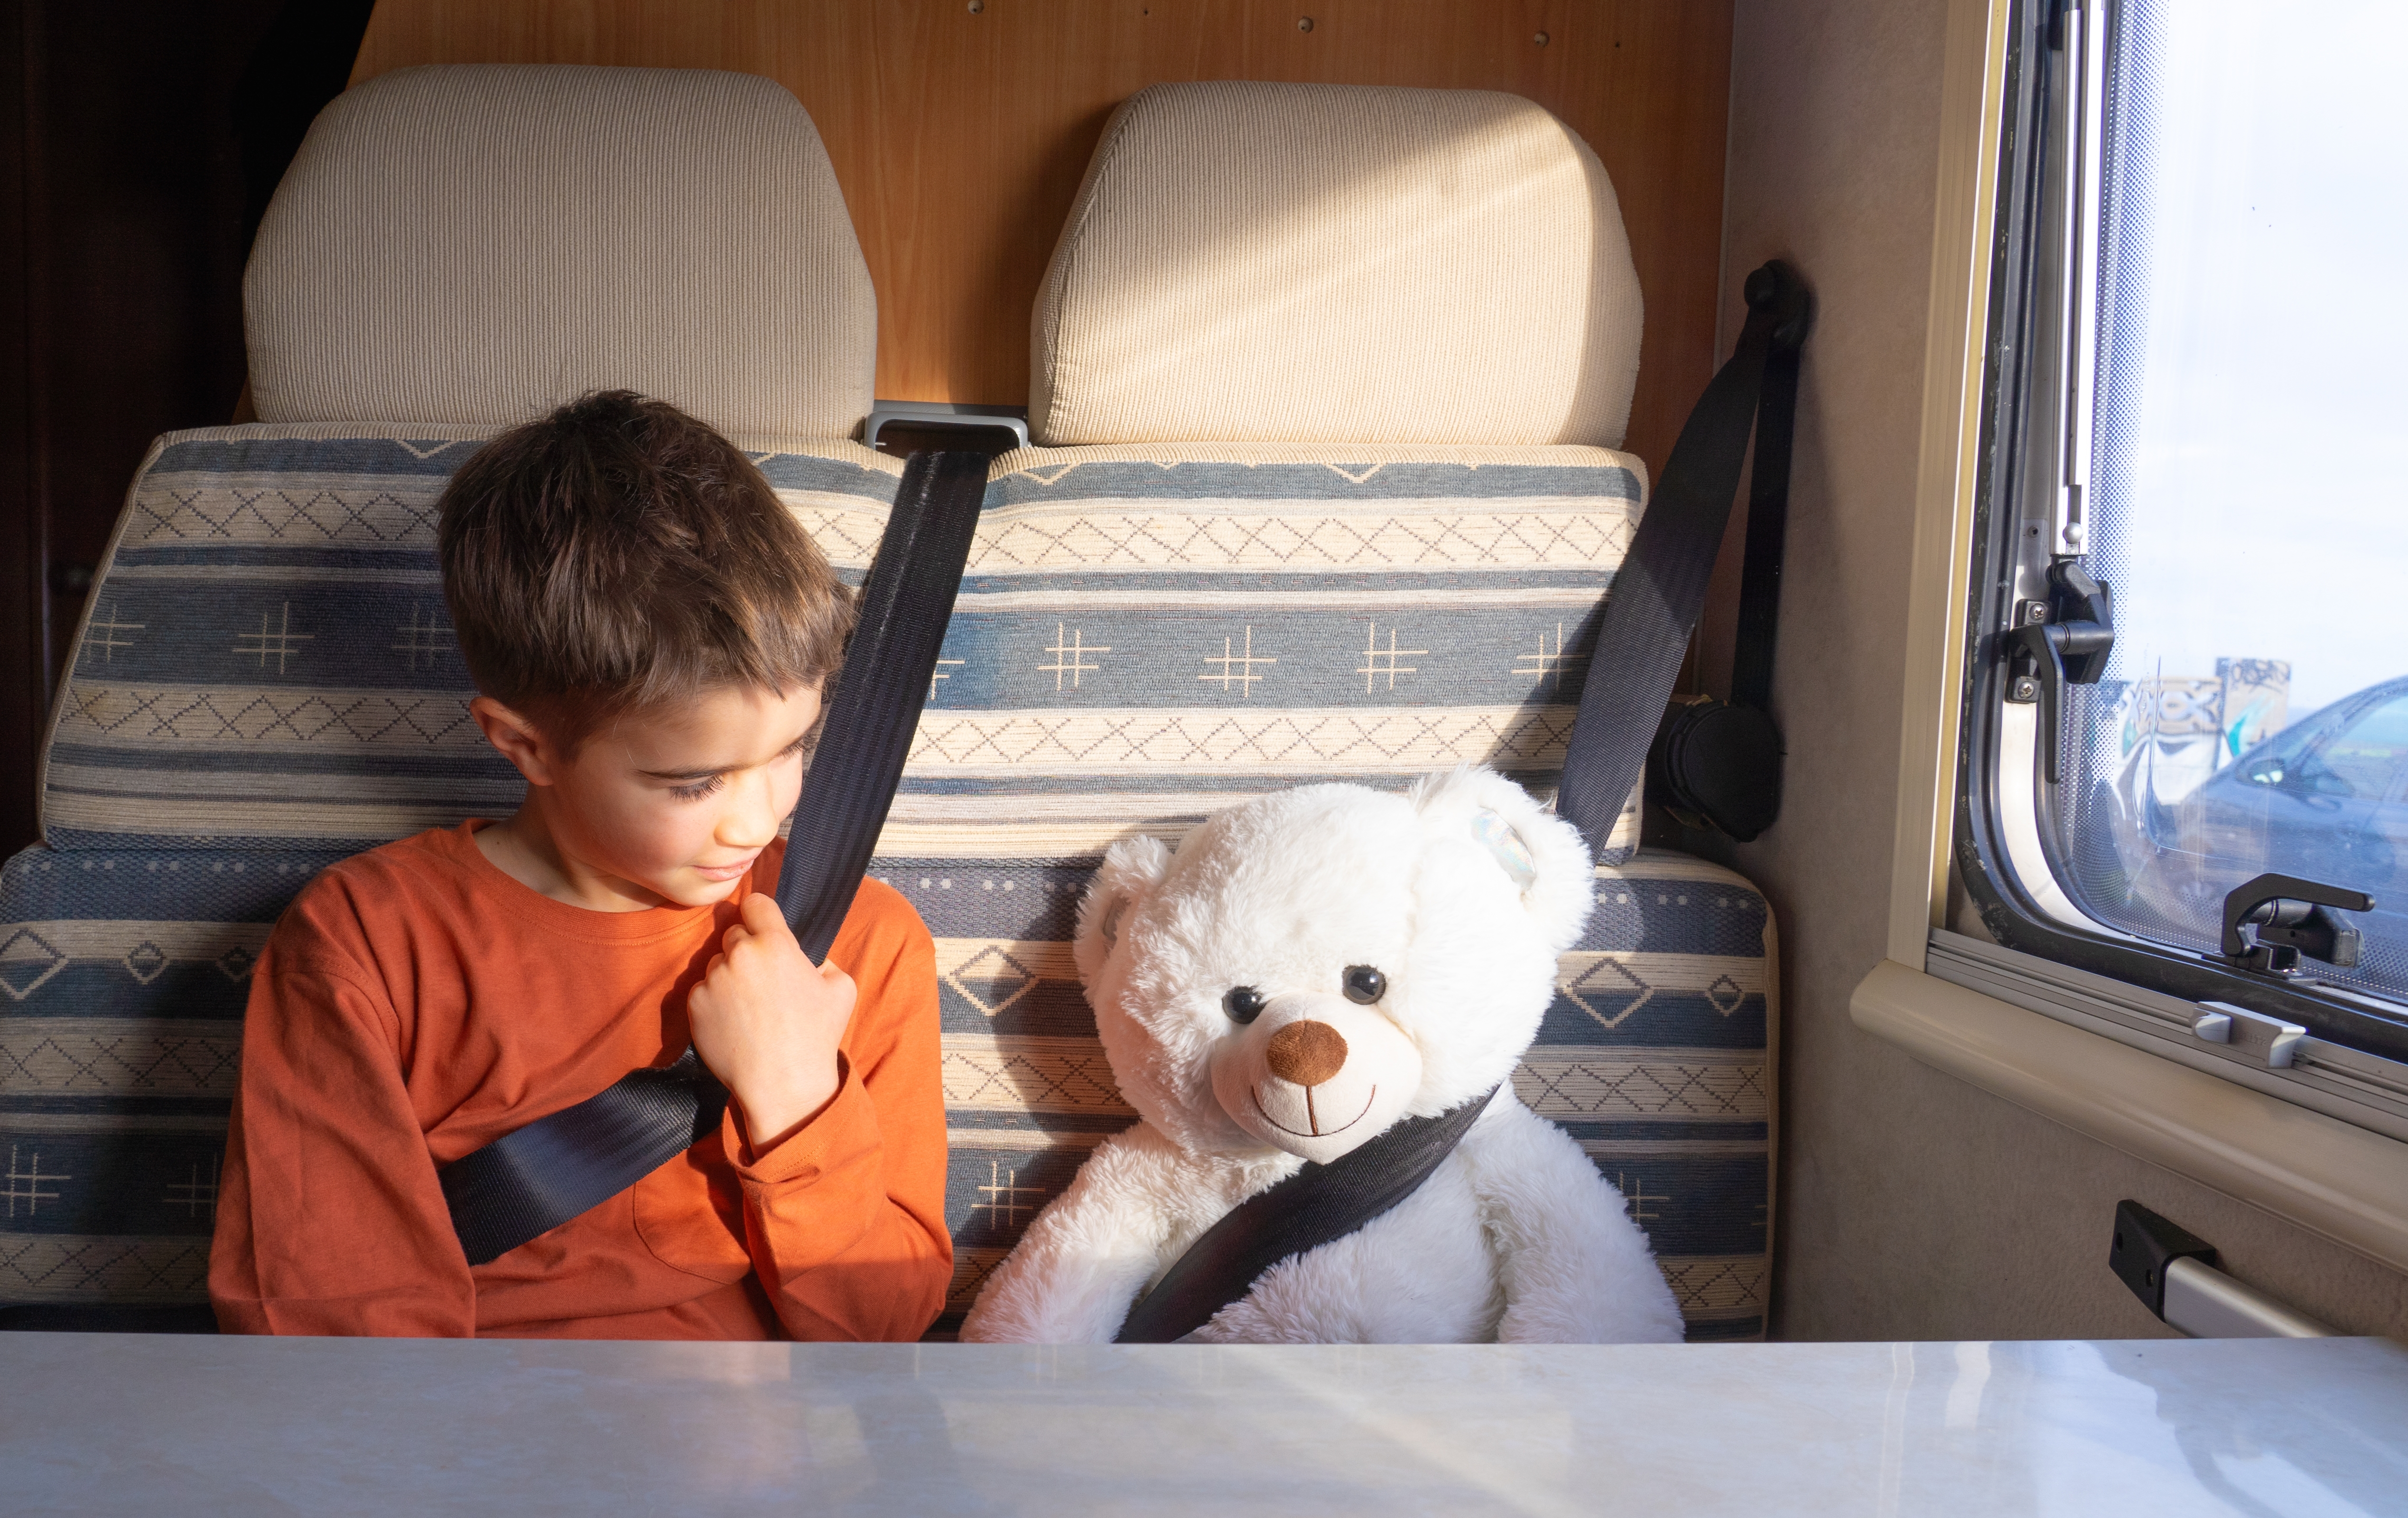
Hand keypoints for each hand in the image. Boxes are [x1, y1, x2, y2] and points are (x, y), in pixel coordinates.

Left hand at [686, 893, 857, 1150]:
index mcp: (775, 944)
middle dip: (747, 948)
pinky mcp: (694, 1004)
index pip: (756, 903)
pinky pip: (702, 989)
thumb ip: (823, 959)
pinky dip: (714, 1000)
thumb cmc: (817, 1037)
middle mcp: (739, 955)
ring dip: (729, 975)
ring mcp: (713, 979)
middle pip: (734, 933)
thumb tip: (805, 955)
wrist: (782, 1084)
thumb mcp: (841, 988)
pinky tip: (734, 1021)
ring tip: (749, 1006)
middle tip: (763, 979)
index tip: (763, 926)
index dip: (761, 914)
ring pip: (716, 962)